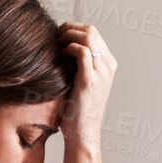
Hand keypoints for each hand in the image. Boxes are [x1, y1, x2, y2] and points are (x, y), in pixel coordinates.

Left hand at [57, 22, 113, 150]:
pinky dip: (69, 48)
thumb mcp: (80, 82)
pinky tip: (59, 55)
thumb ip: (76, 65)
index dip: (73, 29)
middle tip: (53, 36)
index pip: (93, 33)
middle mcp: (108, 66)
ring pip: (88, 36)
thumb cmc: (77, 111)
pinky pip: (83, 52)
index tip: (57, 34)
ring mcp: (101, 73)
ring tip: (55, 44)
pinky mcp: (90, 81)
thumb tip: (58, 48)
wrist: (82, 134)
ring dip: (68, 35)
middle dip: (69, 28)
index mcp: (107, 64)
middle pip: (91, 30)